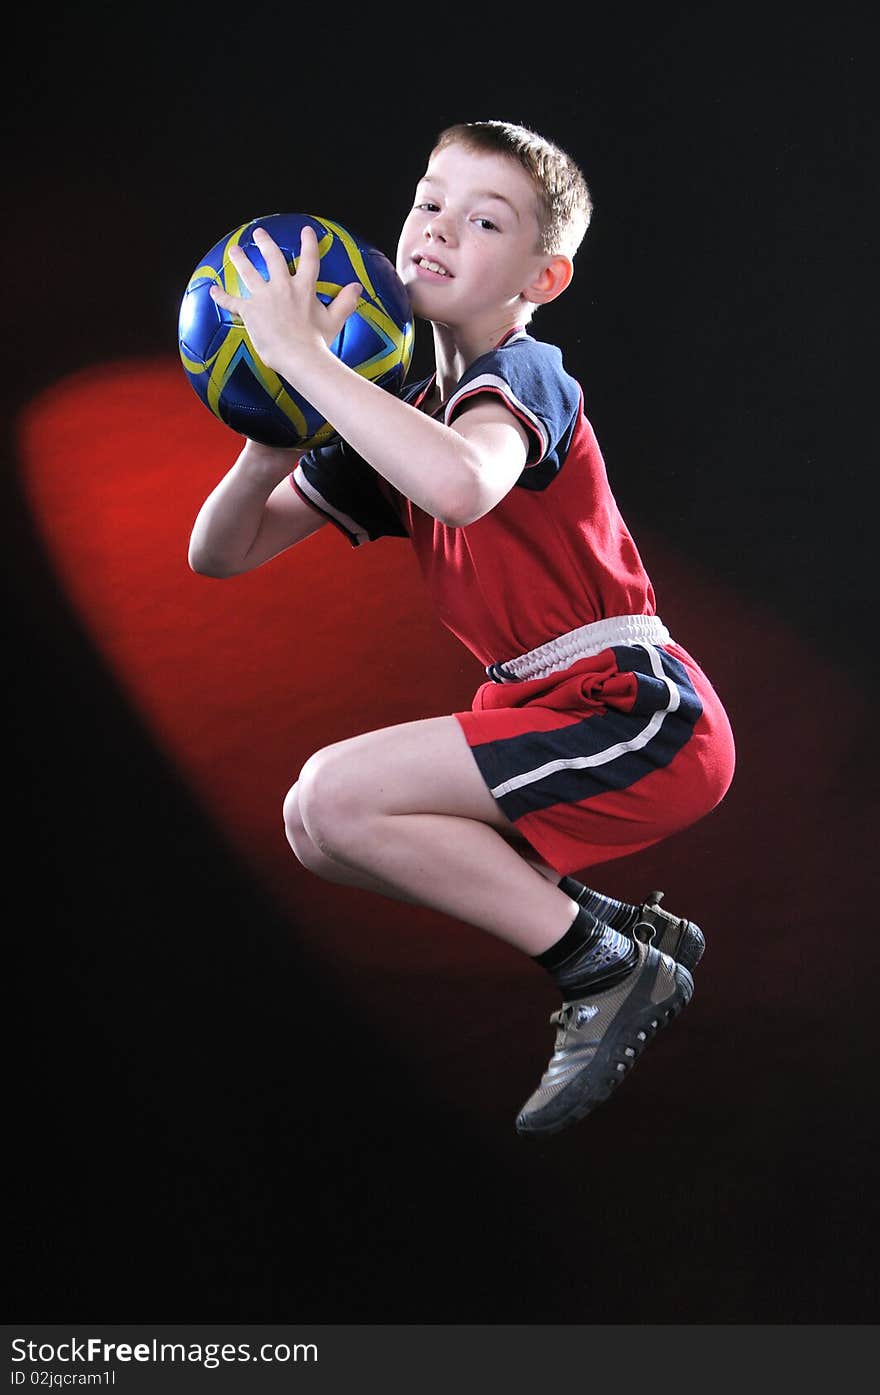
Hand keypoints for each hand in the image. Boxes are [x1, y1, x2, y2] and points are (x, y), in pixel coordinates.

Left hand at [209, 225, 361, 378]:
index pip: (309, 259)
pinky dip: (221, 296)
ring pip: (249, 273)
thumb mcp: (335, 320)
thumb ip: (345, 302)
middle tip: (258, 233)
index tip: (306, 231)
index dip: (308, 243)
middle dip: (265, 243)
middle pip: (272, 258)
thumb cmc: (318, 341)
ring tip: (234, 250)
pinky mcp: (250, 311)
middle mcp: (283, 287)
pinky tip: (212, 290)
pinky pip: (232, 301)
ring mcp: (264, 297)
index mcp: (304, 287)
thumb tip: (357, 287)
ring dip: (240, 259)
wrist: (299, 356)